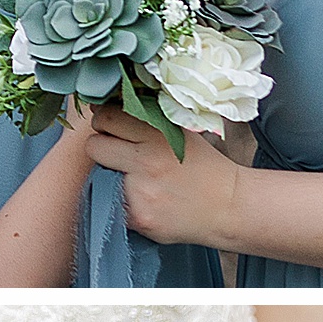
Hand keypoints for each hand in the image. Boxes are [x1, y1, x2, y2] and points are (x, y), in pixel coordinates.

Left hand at [86, 106, 239, 247]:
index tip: (111, 127)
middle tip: (116, 153)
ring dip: (109, 175)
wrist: (228, 207)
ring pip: (98, 176)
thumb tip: (111, 104)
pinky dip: (121, 201)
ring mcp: (140, 192)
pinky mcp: (137, 217)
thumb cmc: (204, 167)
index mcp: (158, 135)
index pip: (107, 118)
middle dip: (101, 147)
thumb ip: (149, 120)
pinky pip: (111, 204)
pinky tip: (142, 199)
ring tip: (134, 178)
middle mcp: (146, 161)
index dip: (105, 121)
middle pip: (94, 146)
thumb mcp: (181, 133)